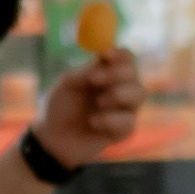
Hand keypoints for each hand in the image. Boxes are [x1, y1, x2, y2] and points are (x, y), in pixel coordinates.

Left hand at [37, 51, 142, 169]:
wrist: (54, 139)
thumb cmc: (60, 107)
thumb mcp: (67, 84)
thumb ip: (85, 71)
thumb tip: (102, 58)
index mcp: (108, 72)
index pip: (125, 57)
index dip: (120, 54)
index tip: (105, 55)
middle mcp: (121, 88)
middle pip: (134, 72)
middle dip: (117, 74)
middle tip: (94, 79)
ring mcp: (125, 109)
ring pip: (140, 94)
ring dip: (119, 94)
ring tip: (98, 102)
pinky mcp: (124, 130)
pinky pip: (129, 122)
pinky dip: (110, 120)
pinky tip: (93, 122)